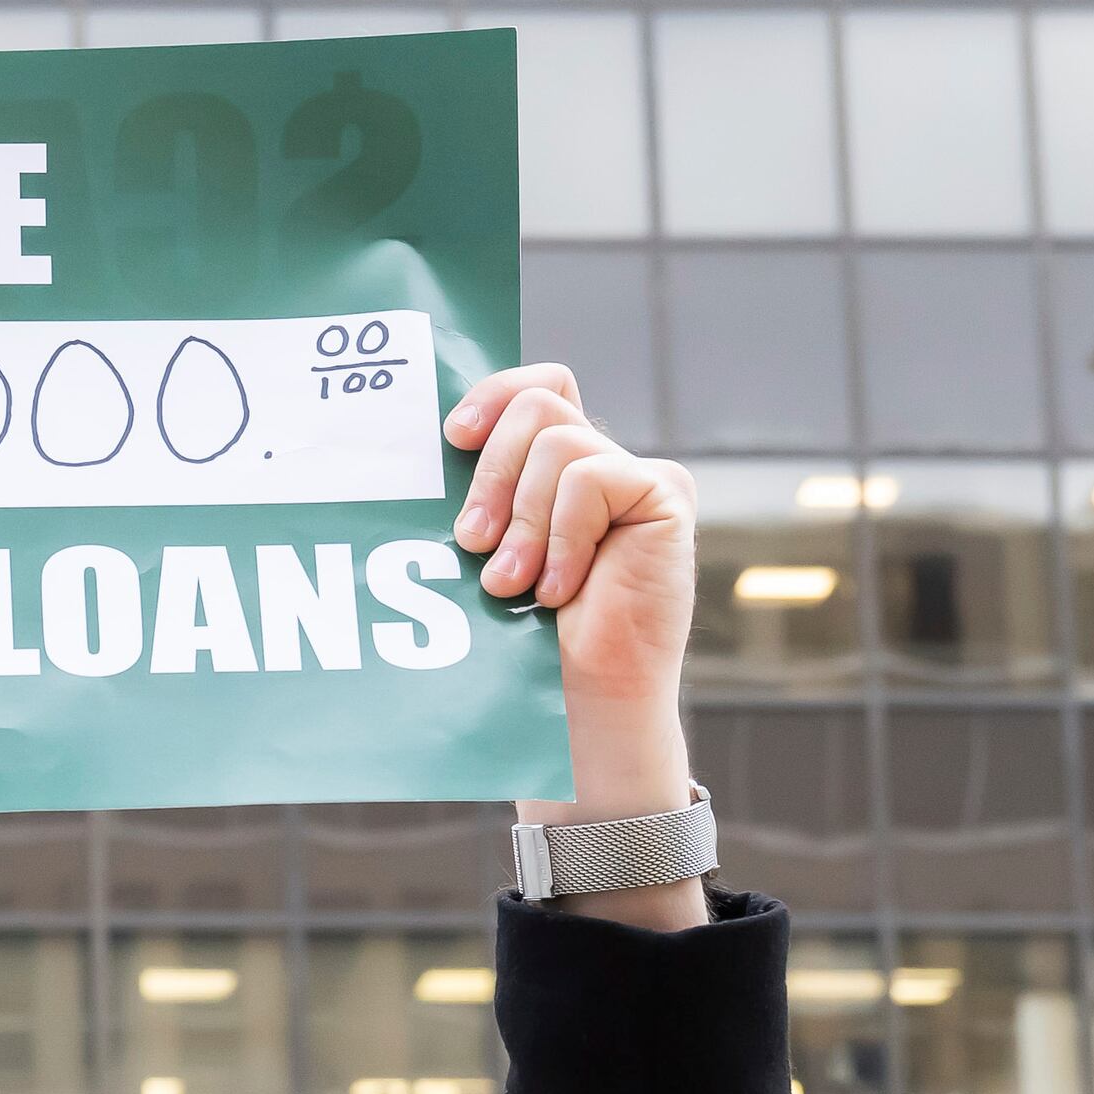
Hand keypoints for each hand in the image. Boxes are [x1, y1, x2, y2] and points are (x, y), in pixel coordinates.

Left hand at [446, 367, 701, 931]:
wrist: (580, 706)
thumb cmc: (525, 643)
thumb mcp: (487, 555)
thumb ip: (479, 499)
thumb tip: (429, 446)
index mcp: (559, 470)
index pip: (539, 387)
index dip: (494, 393)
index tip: (450, 438)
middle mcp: (602, 464)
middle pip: (541, 405)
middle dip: (490, 472)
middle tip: (469, 542)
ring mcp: (637, 478)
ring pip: (559, 442)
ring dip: (521, 518)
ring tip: (512, 584)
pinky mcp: (664, 497)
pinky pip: (592, 478)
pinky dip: (562, 535)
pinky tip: (560, 589)